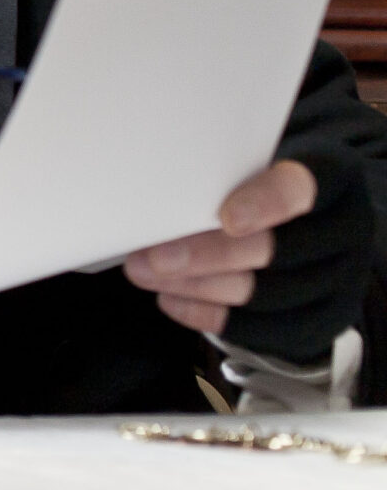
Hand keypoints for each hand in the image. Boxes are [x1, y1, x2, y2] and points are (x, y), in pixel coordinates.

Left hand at [125, 147, 373, 362]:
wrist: (307, 220)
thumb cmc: (262, 184)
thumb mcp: (252, 161)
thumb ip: (221, 172)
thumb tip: (157, 190)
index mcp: (332, 178)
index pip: (303, 189)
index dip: (267, 204)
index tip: (226, 218)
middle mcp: (343, 231)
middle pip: (278, 251)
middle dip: (208, 256)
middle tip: (153, 257)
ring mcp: (337, 280)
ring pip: (265, 294)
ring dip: (198, 286)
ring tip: (147, 274)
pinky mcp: (320, 319)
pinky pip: (264, 329)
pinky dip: (211, 314)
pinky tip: (171, 298)